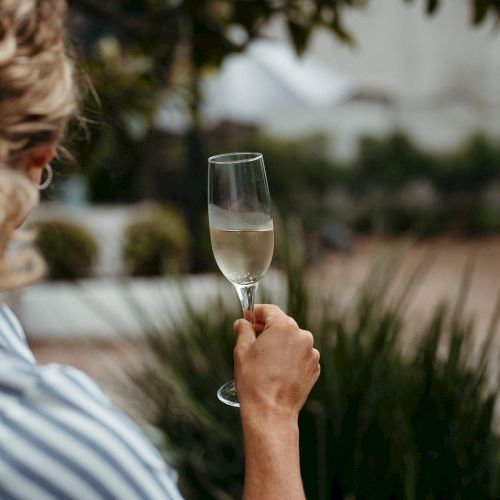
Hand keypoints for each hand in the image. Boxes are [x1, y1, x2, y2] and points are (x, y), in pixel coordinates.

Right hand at [233, 304, 319, 419]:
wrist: (271, 413)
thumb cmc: (254, 381)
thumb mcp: (242, 350)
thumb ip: (243, 330)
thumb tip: (242, 322)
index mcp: (284, 327)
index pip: (269, 310)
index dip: (256, 312)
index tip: (247, 317)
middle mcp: (302, 336)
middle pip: (281, 324)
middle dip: (266, 328)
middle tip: (251, 337)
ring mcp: (311, 353)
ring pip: (291, 340)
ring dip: (278, 343)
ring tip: (263, 358)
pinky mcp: (314, 368)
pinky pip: (299, 355)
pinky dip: (289, 357)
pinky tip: (276, 369)